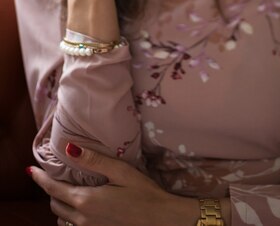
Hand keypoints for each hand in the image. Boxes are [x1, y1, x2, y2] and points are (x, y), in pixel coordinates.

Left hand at [29, 144, 198, 225]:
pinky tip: (83, 205)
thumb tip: (68, 149)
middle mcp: (83, 218)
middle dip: (50, 190)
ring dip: (61, 203)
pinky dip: (71, 215)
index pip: (53, 189)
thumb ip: (94, 160)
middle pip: (55, 205)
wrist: (162, 220)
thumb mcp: (120, 171)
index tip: (30, 170)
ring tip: (67, 189)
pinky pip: (75, 225)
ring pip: (63, 218)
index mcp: (86, 201)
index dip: (40, 179)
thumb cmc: (144, 193)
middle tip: (54, 175)